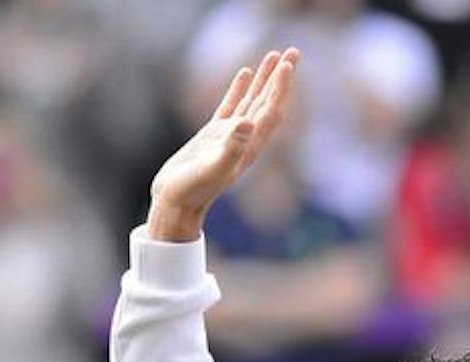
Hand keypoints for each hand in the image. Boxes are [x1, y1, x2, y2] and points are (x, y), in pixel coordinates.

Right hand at [147, 48, 297, 242]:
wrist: (176, 203)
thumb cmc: (193, 190)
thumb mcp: (212, 168)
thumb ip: (230, 147)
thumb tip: (246, 123)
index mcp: (250, 146)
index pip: (270, 111)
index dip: (280, 88)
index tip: (288, 65)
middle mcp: (245, 139)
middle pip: (268, 101)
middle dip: (281, 77)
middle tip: (293, 51)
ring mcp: (230, 135)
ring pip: (252, 100)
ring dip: (265, 79)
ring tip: (275, 56)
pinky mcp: (214, 135)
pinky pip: (231, 105)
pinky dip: (239, 88)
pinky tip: (245, 73)